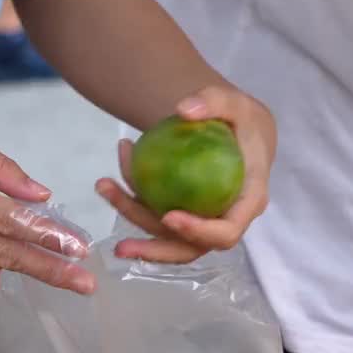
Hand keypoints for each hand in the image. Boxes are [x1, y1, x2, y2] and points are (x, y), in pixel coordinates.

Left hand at [95, 84, 275, 263]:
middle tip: (121, 247)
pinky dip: (131, 202)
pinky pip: (155, 218)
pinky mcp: (184, 216)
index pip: (227, 231)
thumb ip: (215, 101)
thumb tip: (183, 110)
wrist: (242, 134)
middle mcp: (225, 220)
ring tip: (105, 188)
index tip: (169, 216)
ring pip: (166, 237)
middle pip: (191, 248)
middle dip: (154, 250)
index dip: (200, 232)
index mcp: (247, 202)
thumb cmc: (243, 122)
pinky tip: (109, 182)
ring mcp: (203, 222)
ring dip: (132, 219)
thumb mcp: (236, 104)